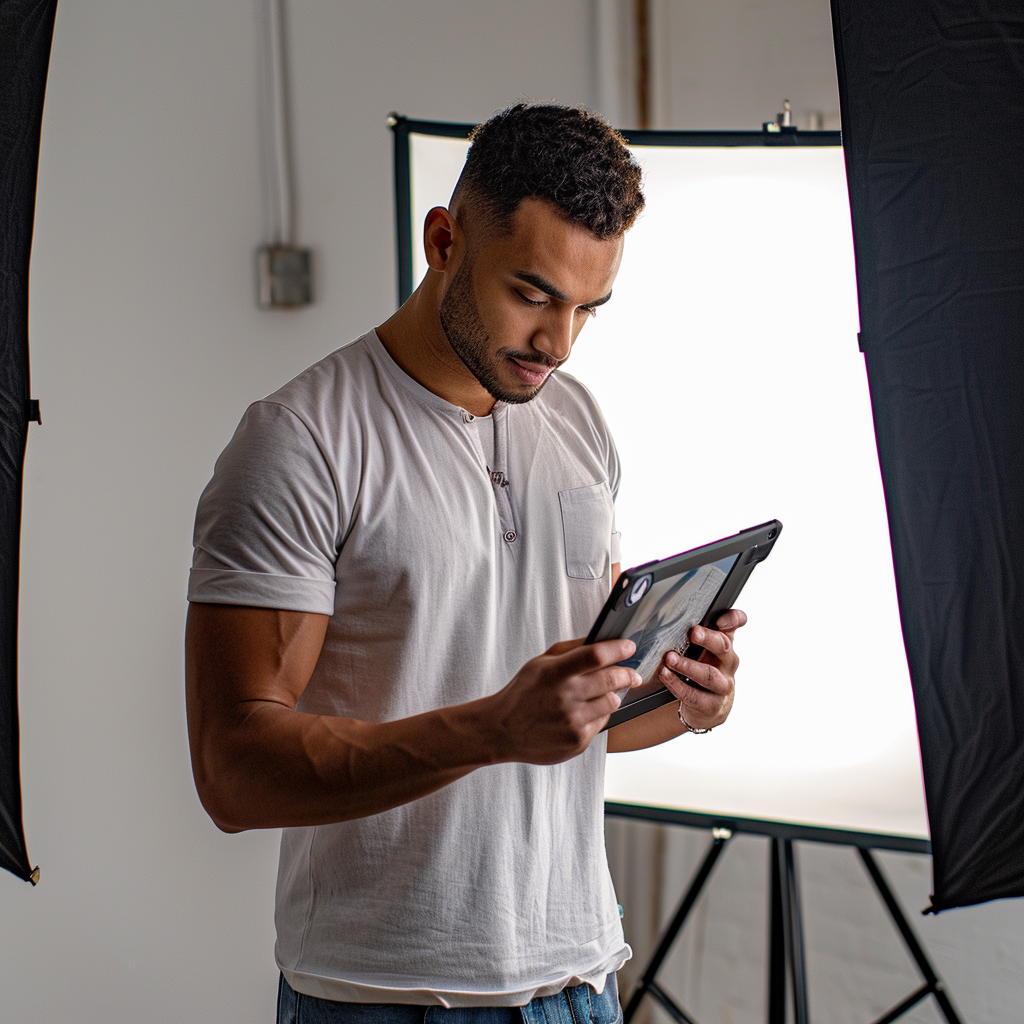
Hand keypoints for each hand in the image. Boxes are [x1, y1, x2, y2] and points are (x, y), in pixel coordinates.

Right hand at [488, 638, 642, 763]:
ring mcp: (572, 722)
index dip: (618, 648)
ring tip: (603, 692)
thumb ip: (570, 650)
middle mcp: (565, 697)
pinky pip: (602, 723)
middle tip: (632, 672)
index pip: (595, 655)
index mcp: (554, 673)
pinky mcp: (578, 741)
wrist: (501, 730)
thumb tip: (601, 640)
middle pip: (612, 679)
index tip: (629, 646)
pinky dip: (598, 715)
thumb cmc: (522, 693)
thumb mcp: (539, 663)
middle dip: (628, 673)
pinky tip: (583, 712)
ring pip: (612, 702)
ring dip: (613, 695)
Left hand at [658, 609, 746, 732]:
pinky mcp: (711, 704)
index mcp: (725, 643)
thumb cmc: (705, 668)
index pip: (736, 625)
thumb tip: (677, 609)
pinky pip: (694, 695)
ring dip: (688, 666)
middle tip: (693, 632)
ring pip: (709, 675)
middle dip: (708, 639)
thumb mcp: (705, 648)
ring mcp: (722, 685)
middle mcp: (727, 663)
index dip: (733, 619)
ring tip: (670, 659)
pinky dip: (677, 684)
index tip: (721, 619)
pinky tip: (665, 675)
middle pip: (723, 647)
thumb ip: (696, 630)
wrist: (710, 706)